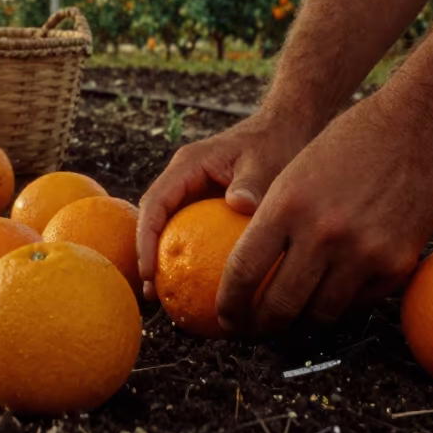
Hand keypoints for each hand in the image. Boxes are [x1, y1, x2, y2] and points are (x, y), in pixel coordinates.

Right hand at [136, 113, 313, 300]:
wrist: (286, 130)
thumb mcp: (264, 160)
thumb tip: (239, 204)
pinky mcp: (206, 208)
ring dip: (164, 262)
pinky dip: (190, 261)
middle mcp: (183, 180)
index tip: (150, 272)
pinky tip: (202, 292)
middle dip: (147, 257)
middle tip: (152, 295)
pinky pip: (191, 236)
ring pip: (168, 230)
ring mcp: (193, 195)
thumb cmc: (274, 143)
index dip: (146, 238)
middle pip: (153, 221)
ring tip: (167, 301)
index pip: (155, 203)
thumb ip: (251, 182)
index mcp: (188, 166)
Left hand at [215, 87, 432, 332]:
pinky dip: (339, 306)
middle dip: (258, 326)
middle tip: (251, 329)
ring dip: (300, 322)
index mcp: (287, 205)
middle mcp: (323, 233)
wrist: (416, 130)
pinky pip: (357, 304)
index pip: (243, 271)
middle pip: (278, 305)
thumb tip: (248, 269)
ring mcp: (363, 252)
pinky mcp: (396, 264)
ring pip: (319, 315)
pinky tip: (328, 298)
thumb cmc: (349, 143)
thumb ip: (273, 220)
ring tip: (289, 318)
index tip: (224, 316)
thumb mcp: (295, 173)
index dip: (229, 304)